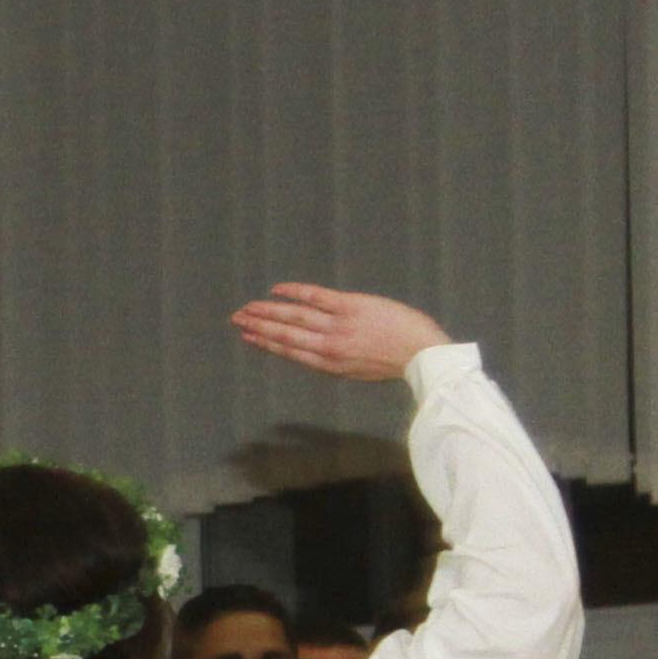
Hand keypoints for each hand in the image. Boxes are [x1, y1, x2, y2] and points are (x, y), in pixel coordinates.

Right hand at [230, 282, 449, 384]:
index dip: (265, 344)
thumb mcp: (359, 369)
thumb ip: (336, 359)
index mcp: (329, 365)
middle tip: (236, 320)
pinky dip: (293, 292)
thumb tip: (317, 348)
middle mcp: (328, 348)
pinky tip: (276, 289)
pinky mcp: (350, 307)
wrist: (421, 353)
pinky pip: (314, 297)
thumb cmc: (395, 360)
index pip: (290, 352)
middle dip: (258, 326)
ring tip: (247, 308)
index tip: (248, 337)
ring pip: (293, 317)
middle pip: (284, 335)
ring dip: (267, 311)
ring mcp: (337, 327)